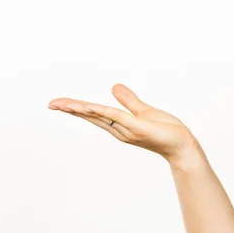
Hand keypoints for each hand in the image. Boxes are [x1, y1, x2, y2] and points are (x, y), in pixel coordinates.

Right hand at [48, 83, 199, 162]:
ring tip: (63, 105)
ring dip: (82, 110)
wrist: (182, 145)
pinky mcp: (139, 128)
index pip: (93, 113)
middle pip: (91, 116)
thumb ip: (128, 100)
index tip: (57, 103)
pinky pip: (119, 118)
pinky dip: (105, 112)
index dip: (76, 107)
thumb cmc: (165, 130)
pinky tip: (92, 107)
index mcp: (119, 124)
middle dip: (71, 109)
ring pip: (100, 117)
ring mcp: (128, 130)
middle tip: (51, 104)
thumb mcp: (143, 111)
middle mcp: (119, 129)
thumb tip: (113, 87)